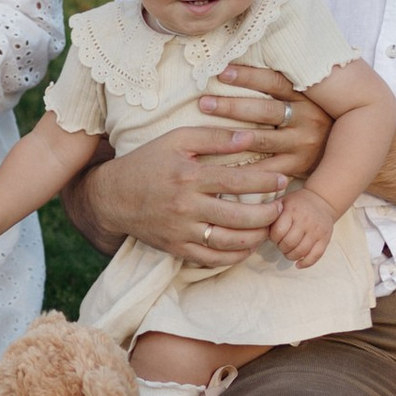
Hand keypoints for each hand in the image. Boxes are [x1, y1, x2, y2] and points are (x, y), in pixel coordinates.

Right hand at [77, 119, 285, 268]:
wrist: (112, 197)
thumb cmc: (147, 162)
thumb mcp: (176, 140)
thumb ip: (214, 137)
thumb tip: (249, 136)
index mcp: (188, 177)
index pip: (236, 181)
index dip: (265, 182)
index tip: (283, 180)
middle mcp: (185, 207)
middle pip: (238, 217)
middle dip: (267, 214)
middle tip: (282, 207)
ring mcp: (181, 232)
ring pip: (228, 243)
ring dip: (256, 237)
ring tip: (269, 227)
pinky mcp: (176, 249)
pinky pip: (212, 259)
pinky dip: (235, 256)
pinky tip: (248, 246)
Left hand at [194, 61, 330, 182]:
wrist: (352, 147)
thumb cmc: (318, 114)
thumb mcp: (309, 94)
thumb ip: (285, 82)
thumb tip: (251, 53)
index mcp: (306, 96)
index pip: (275, 82)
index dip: (248, 76)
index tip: (221, 71)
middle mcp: (306, 119)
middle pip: (265, 111)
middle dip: (232, 107)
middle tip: (204, 103)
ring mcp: (302, 144)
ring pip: (264, 140)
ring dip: (233, 137)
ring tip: (207, 135)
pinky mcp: (298, 166)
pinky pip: (266, 169)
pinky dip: (244, 170)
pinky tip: (222, 167)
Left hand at [269, 184, 335, 266]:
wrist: (321, 200)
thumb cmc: (296, 204)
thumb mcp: (282, 202)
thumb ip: (270, 214)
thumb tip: (256, 230)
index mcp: (292, 210)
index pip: (278, 232)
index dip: (273, 238)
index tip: (274, 237)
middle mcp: (306, 220)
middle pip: (289, 243)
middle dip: (281, 248)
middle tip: (281, 245)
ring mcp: (317, 230)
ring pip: (301, 251)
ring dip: (290, 256)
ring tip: (288, 252)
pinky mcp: (325, 238)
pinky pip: (315, 256)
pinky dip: (305, 263)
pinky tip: (298, 264)